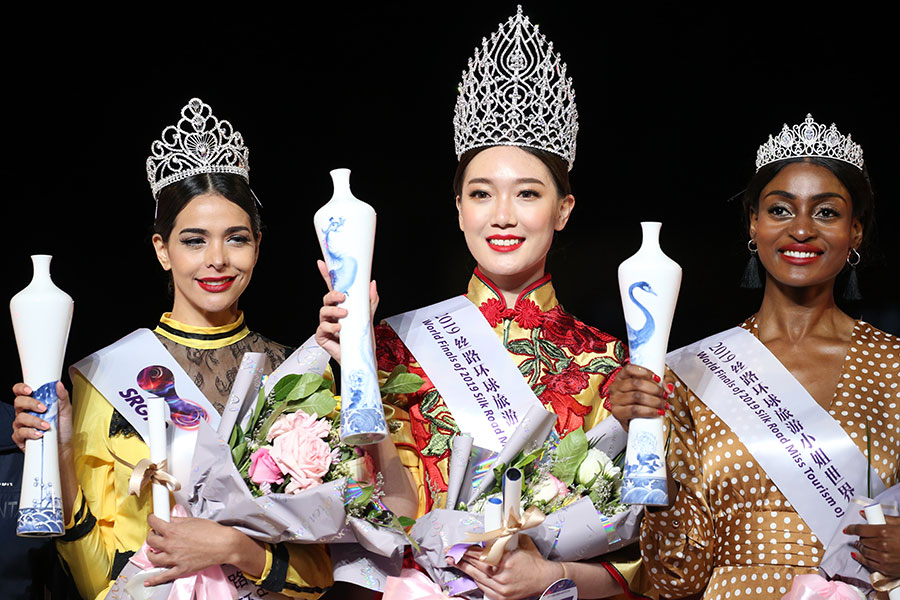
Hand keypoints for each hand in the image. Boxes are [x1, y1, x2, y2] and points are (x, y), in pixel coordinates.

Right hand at [11, 381, 72, 451]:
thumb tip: (59, 385)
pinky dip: (30, 433)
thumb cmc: (62, 427)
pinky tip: (39, 434)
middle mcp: (24, 412)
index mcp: (33, 403)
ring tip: (46, 425)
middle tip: (43, 408)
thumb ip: (62, 397)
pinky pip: (20, 433)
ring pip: (20, 418)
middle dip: (31, 403)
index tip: (30, 390)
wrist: (63, 445)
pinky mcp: (20, 438)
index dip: (21, 388)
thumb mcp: (65, 410)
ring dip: (34, 421)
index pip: (20, 392)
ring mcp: (21, 425)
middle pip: (18, 402)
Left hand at [144, 514, 264, 585]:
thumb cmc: (212, 532)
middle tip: (155, 534)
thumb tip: (170, 520)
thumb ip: (178, 520)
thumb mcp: (194, 520)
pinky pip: (163, 576)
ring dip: (150, 553)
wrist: (224, 544)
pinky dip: (154, 580)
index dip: (152, 519)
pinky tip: (148, 581)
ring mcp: (174, 558)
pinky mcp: (181, 569)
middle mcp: (171, 544)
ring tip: (153, 551)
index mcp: (173, 530)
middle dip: (151, 536)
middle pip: (151, 540)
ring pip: (153, 558)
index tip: (152, 519)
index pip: (154, 523)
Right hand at [314, 259, 378, 362]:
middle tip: (343, 296)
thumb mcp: (369, 316)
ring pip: (323, 311)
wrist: (362, 358)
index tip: (322, 263)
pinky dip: (330, 327)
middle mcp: (332, 313)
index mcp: (342, 305)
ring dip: (334, 311)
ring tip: (345, 315)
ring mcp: (326, 324)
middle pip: (326, 298)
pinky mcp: (322, 336)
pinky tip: (339, 329)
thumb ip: (370, 300)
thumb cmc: (362, 338)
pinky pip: (322, 328)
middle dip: (333, 295)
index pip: (332, 287)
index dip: (326, 275)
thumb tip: (372, 283)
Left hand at [450, 535, 559, 599]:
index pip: (480, 554)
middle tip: (449, 553)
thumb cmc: (533, 560)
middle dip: (461, 559)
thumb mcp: (520, 543)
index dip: (467, 550)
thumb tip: (491, 530)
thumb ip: (505, 538)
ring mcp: (501, 588)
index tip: (457, 546)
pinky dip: (476, 580)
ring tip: (454, 562)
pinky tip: (469, 573)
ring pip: (477, 577)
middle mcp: (502, 575)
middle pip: (476, 566)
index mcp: (506, 560)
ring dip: (465, 569)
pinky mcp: (501, 597)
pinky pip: (483, 588)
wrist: (545, 579)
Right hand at [607, 364, 671, 429]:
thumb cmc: (643, 401)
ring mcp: (614, 400)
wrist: (637, 422)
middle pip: (636, 383)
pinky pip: (634, 410)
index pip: (629, 369)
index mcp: (621, 377)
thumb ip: (664, 382)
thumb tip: (668, 387)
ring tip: (663, 405)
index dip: (645, 372)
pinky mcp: (617, 413)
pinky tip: (658, 412)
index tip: (658, 379)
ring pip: (637, 396)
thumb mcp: (654, 387)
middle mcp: (615, 387)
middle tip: (664, 395)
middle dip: (654, 389)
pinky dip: (649, 411)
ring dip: (654, 401)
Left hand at [845, 515, 899, 576]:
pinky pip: (868, 563)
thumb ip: (882, 518)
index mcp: (884, 531)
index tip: (848, 529)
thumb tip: (863, 512)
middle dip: (860, 538)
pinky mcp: (886, 568)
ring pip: (864, 551)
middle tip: (861, 536)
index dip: (852, 528)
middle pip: (862, 540)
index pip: (861, 529)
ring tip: (861, 544)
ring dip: (860, 547)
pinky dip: (861, 558)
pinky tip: (858, 555)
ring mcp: (883, 558)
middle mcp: (882, 545)